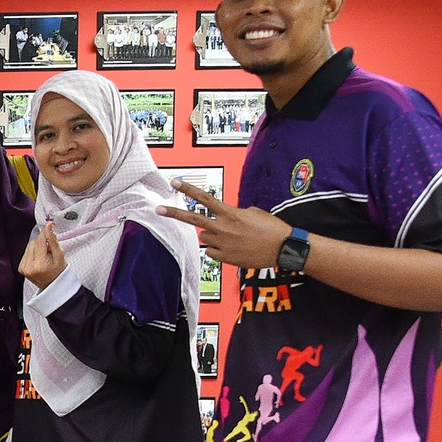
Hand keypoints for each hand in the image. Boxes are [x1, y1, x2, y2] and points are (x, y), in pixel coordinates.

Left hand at [18, 223, 65, 288]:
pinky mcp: (21, 268)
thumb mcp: (59, 256)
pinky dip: (33, 254)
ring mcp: (23, 268)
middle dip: (42, 243)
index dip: (44, 233)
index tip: (49, 225)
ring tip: (45, 257)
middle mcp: (29, 266)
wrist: (53, 286)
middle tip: (50, 251)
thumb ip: (53, 241)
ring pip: (29, 247)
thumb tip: (48, 226)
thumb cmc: (58, 272)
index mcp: (39, 264)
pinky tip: (39, 260)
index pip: (39, 242)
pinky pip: (26, 253)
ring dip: (37, 248)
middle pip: (33, 243)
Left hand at [161, 182, 292, 270]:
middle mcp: (223, 227)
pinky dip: (218, 249)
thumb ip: (234, 213)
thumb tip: (225, 219)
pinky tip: (233, 248)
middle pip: (193, 219)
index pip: (204, 198)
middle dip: (174, 213)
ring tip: (232, 237)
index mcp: (230, 213)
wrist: (282, 248)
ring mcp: (222, 243)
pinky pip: (212, 251)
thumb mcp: (254, 213)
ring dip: (212, 235)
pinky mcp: (224, 257)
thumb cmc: (272, 229)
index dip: (188, 190)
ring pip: (205, 236)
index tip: (175, 183)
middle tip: (158, 208)